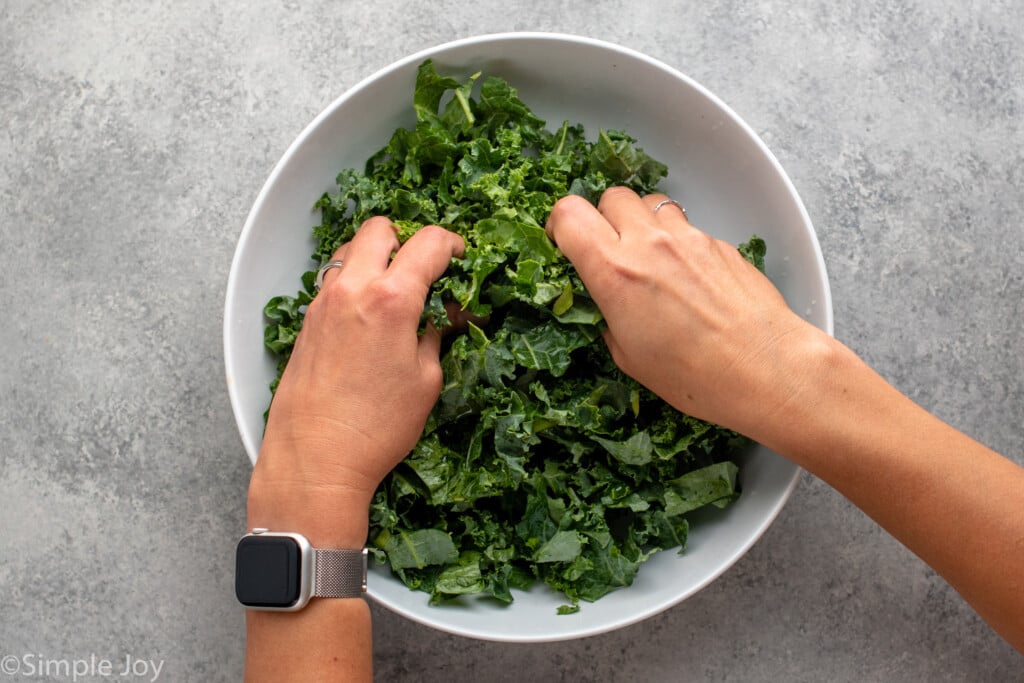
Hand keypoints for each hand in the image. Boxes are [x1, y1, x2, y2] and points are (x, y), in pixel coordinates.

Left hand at [248, 217, 464, 545]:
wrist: (316, 460)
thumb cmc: (376, 428)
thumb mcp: (426, 380)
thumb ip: (438, 336)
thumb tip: (447, 318)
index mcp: (391, 298)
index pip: (429, 242)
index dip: (454, 245)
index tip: (461, 258)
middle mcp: (352, 289)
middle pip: (380, 229)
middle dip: (409, 240)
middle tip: (426, 270)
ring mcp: (323, 303)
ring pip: (349, 250)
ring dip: (376, 258)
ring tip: (396, 292)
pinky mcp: (307, 322)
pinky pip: (332, 281)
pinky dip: (354, 283)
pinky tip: (369, 318)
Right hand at [545, 187, 827, 437]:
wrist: (765, 368)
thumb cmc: (696, 376)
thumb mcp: (629, 356)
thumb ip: (609, 315)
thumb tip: (607, 301)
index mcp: (615, 272)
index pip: (569, 214)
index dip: (560, 225)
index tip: (563, 241)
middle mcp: (649, 244)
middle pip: (611, 197)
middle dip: (603, 218)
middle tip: (608, 249)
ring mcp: (688, 238)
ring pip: (651, 203)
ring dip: (642, 222)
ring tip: (650, 256)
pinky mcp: (719, 242)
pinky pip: (686, 225)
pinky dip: (678, 241)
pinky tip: (688, 276)